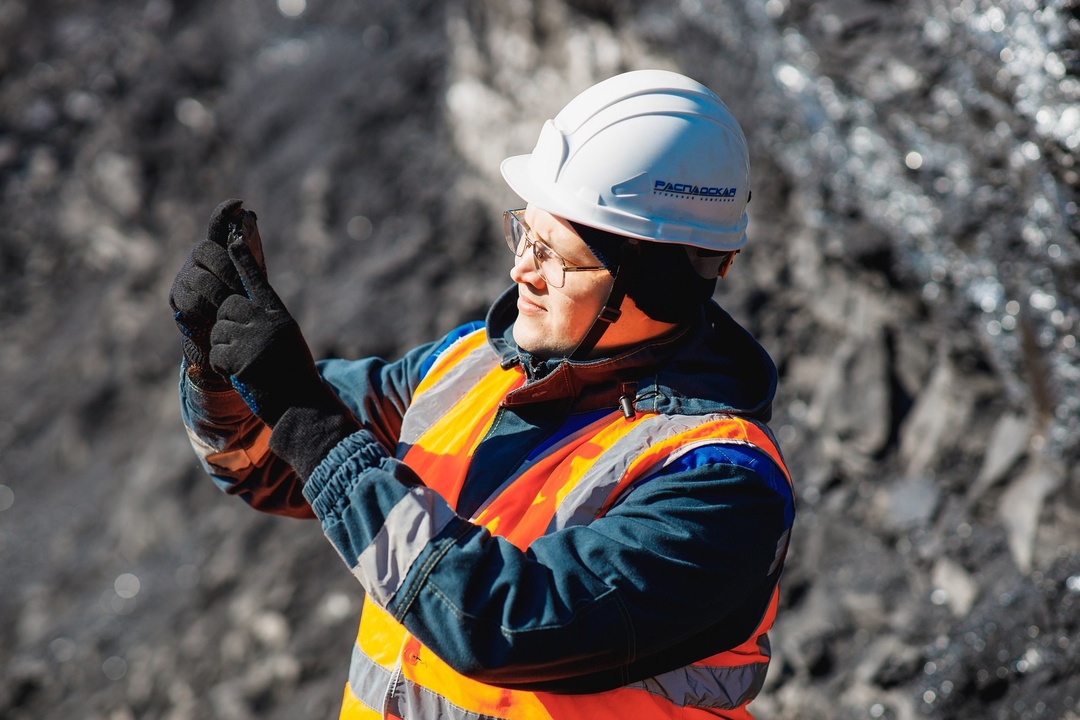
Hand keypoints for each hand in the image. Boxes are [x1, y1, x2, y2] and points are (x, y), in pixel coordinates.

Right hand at [169, 199, 252, 387]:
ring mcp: (185, 276)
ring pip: (202, 278)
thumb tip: (249, 215)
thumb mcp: (249, 282)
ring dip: (220, 293)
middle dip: (227, 268)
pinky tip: (216, 315)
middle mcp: (198, 258)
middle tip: (242, 287)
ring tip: (233, 305)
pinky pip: (194, 300)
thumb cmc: (240, 306)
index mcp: (218, 251)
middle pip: (207, 251)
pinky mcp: (177, 297)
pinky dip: (208, 309)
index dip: (224, 213)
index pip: (217, 225)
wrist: (221, 337)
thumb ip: (247, 255)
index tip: (239, 203)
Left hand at [209, 236, 336, 427]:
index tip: (232, 241)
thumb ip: (267, 324)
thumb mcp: (286, 343)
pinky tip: (241, 376)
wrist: (303, 408)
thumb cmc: (295, 379)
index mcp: (280, 316)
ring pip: (219, 330)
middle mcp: (268, 322)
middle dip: (226, 325)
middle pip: (228, 306)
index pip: (257, 282)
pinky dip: (222, 368)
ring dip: (224, 349)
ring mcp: (255, 339)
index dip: (244, 261)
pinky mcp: (242, 359)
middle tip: (240, 347)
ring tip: (246, 366)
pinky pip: (216, 354)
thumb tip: (236, 311)